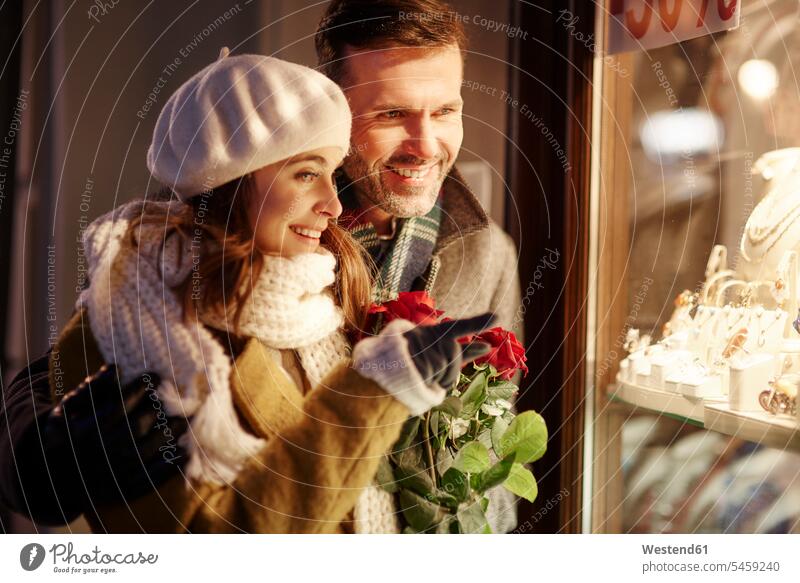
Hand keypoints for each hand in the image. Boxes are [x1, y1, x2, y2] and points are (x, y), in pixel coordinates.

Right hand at [42, 364, 187, 504]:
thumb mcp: (67, 410)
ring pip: (149, 449)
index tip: (155, 376)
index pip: (119, 404)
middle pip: (138, 426)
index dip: (140, 388)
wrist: (56, 477)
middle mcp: (101, 453)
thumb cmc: (66, 435)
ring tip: (184, 418)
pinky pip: (153, 478)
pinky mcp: (124, 490)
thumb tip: (116, 368)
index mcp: (85, 430)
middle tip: (174, 395)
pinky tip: (186, 451)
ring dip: (171, 432)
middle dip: (159, 408)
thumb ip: (91, 389)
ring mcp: (113, 474)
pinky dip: (172, 466)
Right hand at [402, 313, 495, 388]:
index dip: (477, 323)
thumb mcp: (441, 355)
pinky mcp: (407, 357)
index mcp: (436, 332)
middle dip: (450, 374)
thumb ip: (464, 351)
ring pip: (441, 369)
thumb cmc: (418, 364)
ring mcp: (414, 345)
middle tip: (434, 378)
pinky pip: (428, 376)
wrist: (385, 372)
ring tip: (420, 377)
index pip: (459, 327)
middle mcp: (425, 334)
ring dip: (435, 380)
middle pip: (453, 357)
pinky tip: (414, 379)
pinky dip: (424, 383)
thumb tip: (488, 346)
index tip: (497, 316)